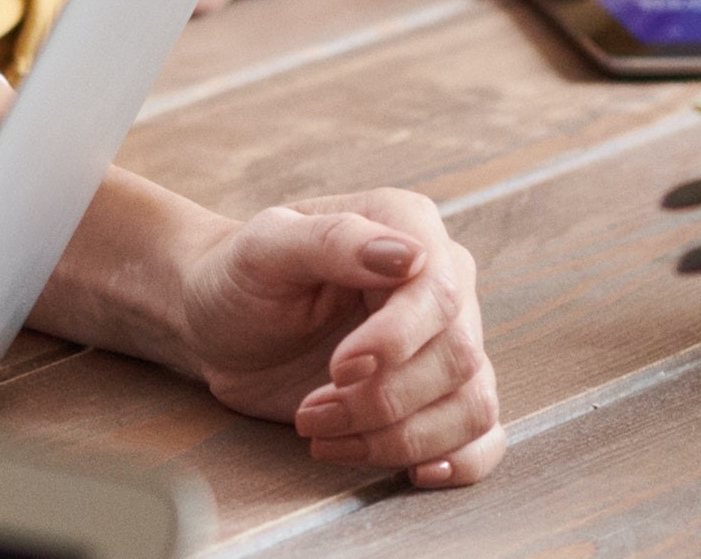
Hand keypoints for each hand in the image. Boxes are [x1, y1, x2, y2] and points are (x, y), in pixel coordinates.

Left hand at [167, 190, 502, 487]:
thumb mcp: (265, 247)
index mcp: (408, 229)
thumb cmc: (239, 277)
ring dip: (398, 438)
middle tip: (310, 412)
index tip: (339, 369)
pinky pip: (481, 436)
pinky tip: (415, 471)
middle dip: (381, 401)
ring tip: (325, 435)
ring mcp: (443, 344)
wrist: (219, 326)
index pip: (440, 293)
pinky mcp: (436, 397)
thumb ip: (334, 239)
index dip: (397, 341)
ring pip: (471, 406)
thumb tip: (409, 256)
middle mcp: (441, 284)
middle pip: (457, 359)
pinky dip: (459, 462)